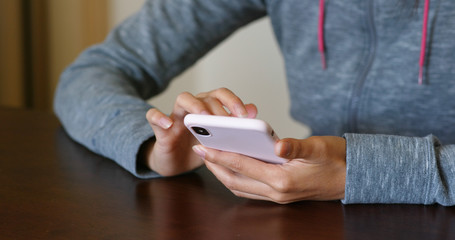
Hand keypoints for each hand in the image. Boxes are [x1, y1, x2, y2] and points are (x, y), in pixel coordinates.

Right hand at [142, 88, 256, 175]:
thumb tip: (254, 109)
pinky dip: (158, 117)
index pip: (222, 95)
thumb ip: (234, 125)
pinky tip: (167, 124)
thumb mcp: (219, 140)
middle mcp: (193, 107)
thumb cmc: (199, 148)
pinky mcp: (160, 128)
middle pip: (206, 96)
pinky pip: (153, 116)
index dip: (233, 102)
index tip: (244, 116)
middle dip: (218, 107)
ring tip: (203, 117)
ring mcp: (176, 116)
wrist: (176, 163)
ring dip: (195, 106)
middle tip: (227, 122)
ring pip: (183, 98)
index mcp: (209, 107)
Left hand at [193, 136, 345, 202]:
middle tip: (201, 150)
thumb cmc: (336, 159)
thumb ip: (296, 146)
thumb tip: (277, 144)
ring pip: (241, 187)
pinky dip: (237, 177)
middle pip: (236, 180)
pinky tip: (234, 164)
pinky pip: (251, 188)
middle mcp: (278, 192)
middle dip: (215, 166)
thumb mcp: (318, 147)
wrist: (353, 176)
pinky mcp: (281, 193)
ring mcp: (279, 196)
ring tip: (212, 157)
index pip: (243, 166)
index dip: (220, 155)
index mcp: (283, 180)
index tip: (203, 146)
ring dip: (224, 173)